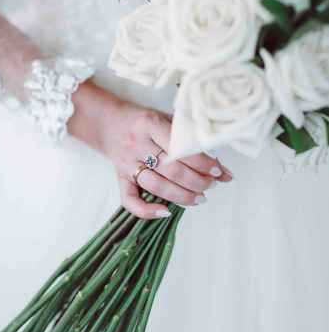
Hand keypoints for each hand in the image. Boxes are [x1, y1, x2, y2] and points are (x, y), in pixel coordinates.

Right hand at [69, 81, 232, 219]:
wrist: (109, 122)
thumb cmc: (144, 120)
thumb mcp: (167, 119)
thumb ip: (191, 140)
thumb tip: (222, 168)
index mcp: (150, 123)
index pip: (180, 147)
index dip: (202, 162)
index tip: (218, 171)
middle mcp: (137, 144)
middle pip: (172, 169)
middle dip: (197, 181)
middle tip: (211, 185)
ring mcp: (127, 163)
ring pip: (156, 186)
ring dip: (182, 196)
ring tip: (200, 198)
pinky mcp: (119, 178)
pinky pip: (129, 200)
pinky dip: (146, 211)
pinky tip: (166, 211)